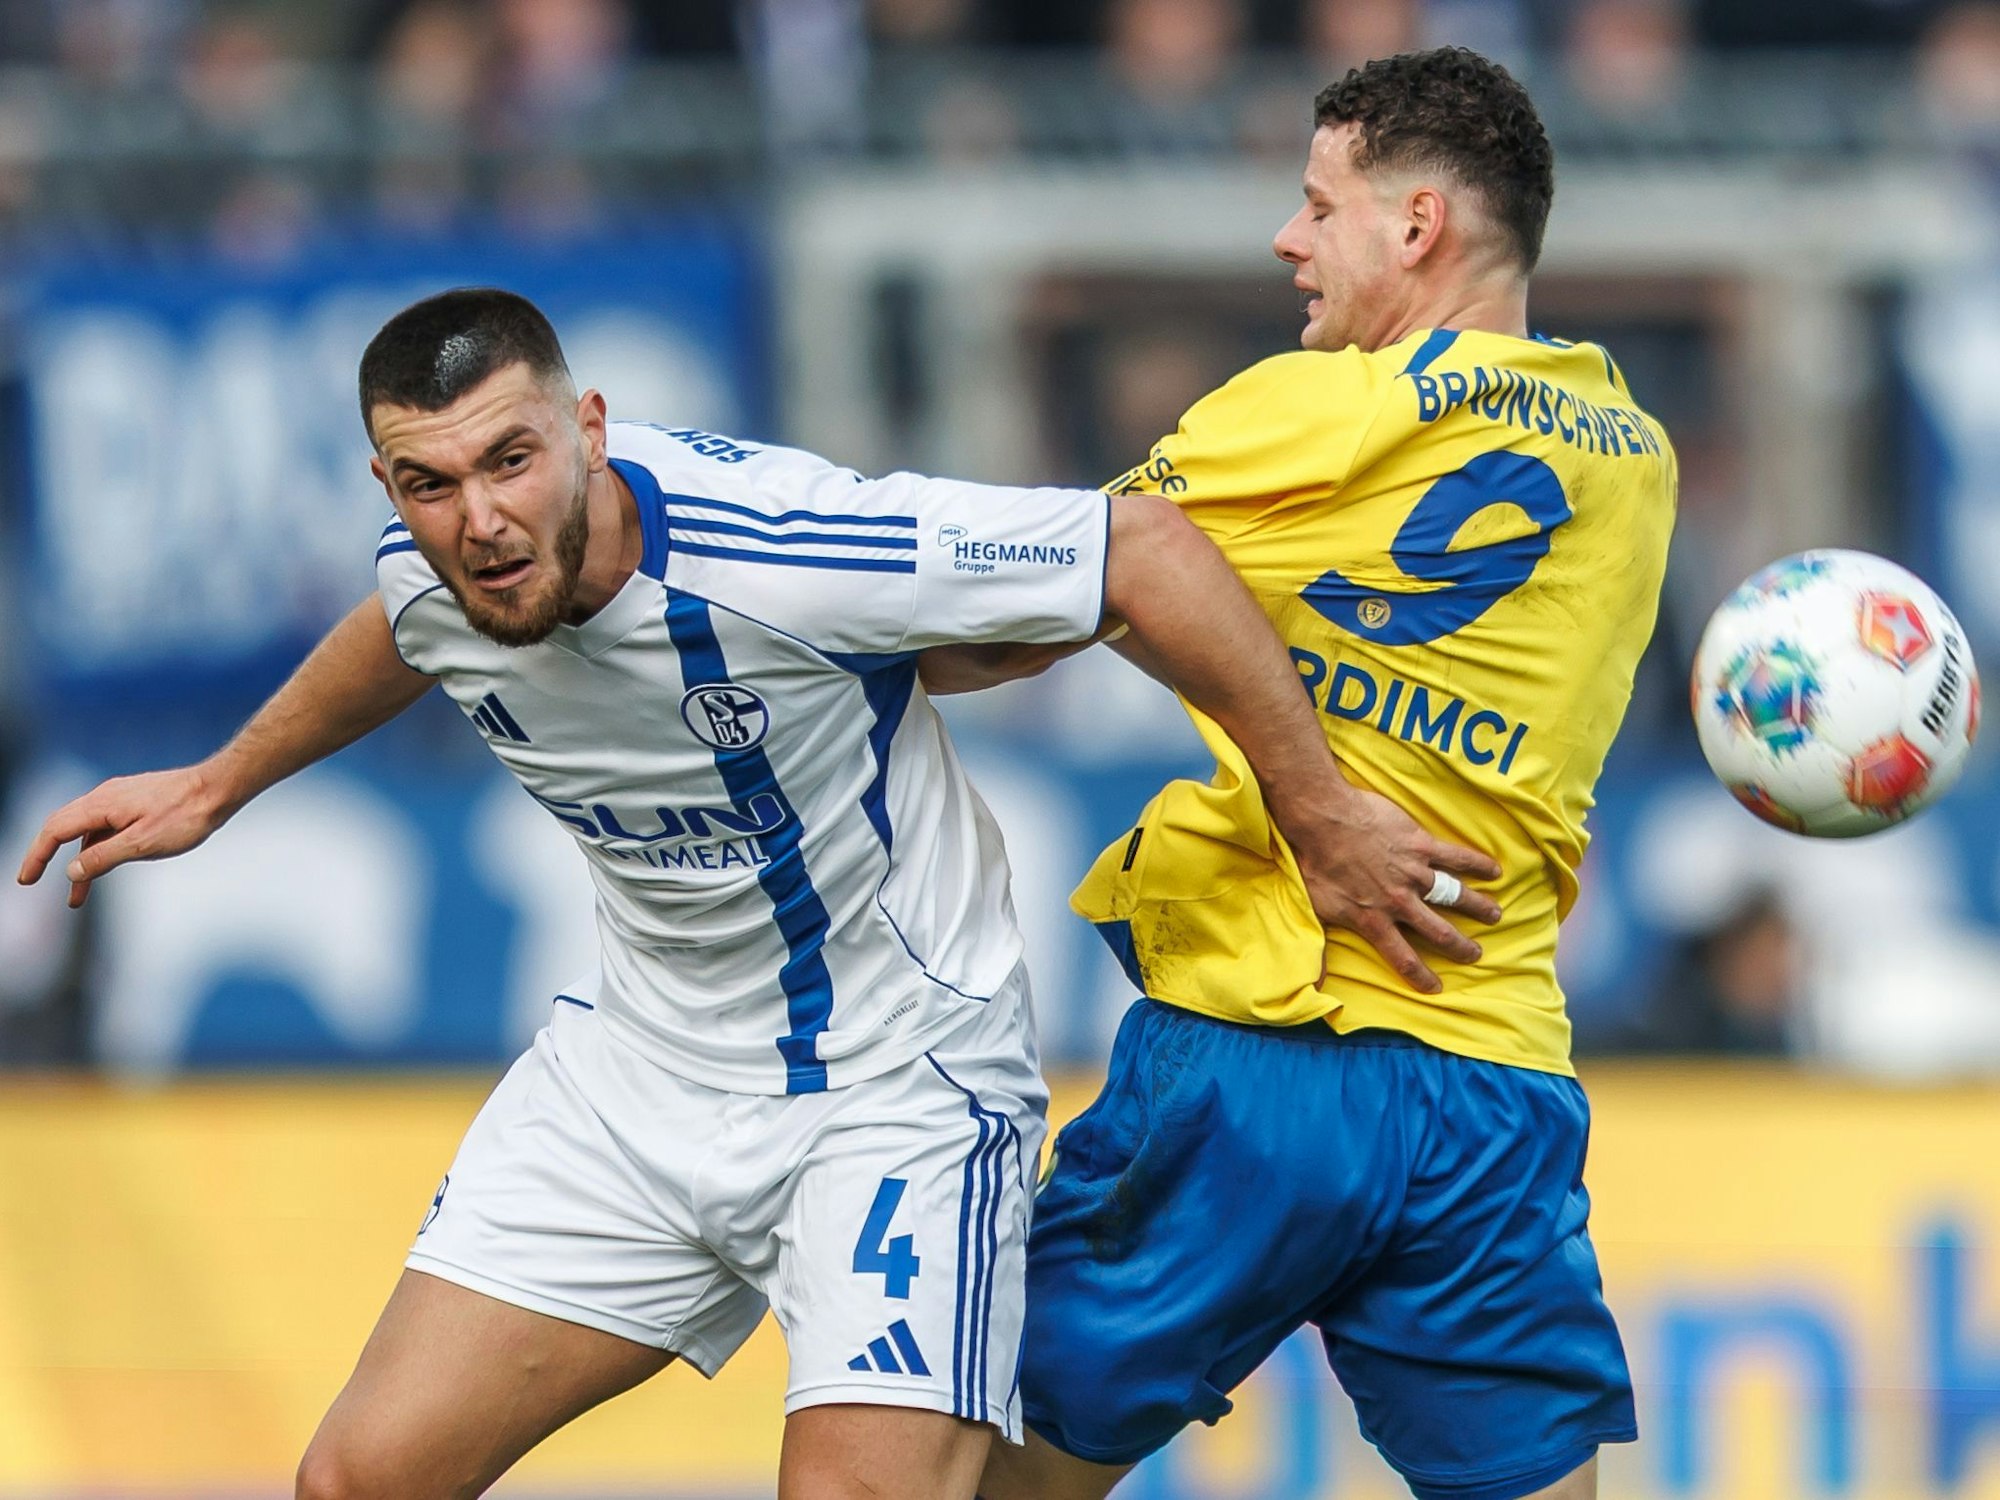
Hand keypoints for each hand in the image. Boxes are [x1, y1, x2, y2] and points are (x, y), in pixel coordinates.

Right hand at [15, 763, 235, 908]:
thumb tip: (72, 870)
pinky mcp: (137, 804)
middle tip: (34, 881)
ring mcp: (122, 799)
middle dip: (47, 856)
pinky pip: (107, 828)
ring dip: (80, 862)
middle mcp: (105, 797)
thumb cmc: (186, 815)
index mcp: (101, 804)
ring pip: (88, 831)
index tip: (25, 880)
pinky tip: (104, 868)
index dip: (36, 855)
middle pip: (64, 827)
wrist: (220, 789)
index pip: (55, 830)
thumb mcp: (142, 844)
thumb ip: (104, 857)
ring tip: (78, 897)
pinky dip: (99, 850)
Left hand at [1288, 785, 1502, 994]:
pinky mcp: (1421, 845)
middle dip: (1461, 946)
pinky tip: (1495, 870)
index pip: (1404, 958)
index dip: (1422, 977)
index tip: (1437, 988)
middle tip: (1476, 953)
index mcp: (1375, 920)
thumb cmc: (1314, 863)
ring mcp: (1414, 873)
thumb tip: (1317, 987)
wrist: (1324, 820)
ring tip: (1495, 914)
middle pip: (1440, 932)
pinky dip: (1478, 864)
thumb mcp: (1314, 912)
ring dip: (1478, 907)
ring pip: (1455, 895)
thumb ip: (1320, 952)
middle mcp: (1400, 902)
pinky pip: (1457, 857)